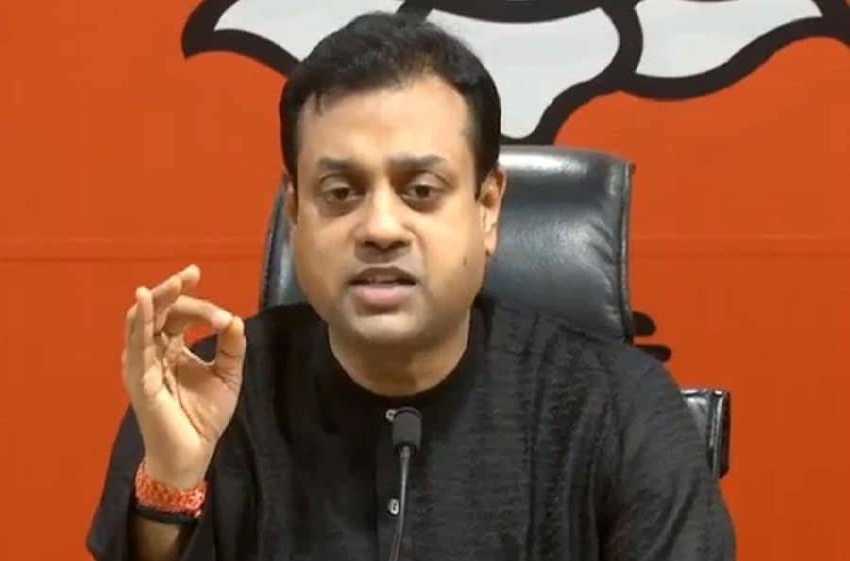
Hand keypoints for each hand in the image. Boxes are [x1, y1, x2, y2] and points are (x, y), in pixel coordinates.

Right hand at [122, 265, 245, 488]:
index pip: (179, 314)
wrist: (194, 453)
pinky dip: (139, 320)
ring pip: (143, 321)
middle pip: (158, 311)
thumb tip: (235, 319)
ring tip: (173, 283)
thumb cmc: (204, 416)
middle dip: (173, 291)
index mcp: (172, 348)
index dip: (198, 304)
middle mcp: (153, 351)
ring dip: (158, 299)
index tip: (221, 310)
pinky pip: (136, 345)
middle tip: (191, 274)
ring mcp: (143, 363)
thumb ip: (232, 348)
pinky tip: (144, 301)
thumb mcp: (227, 376)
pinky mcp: (139, 378)